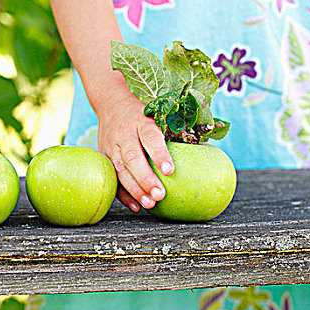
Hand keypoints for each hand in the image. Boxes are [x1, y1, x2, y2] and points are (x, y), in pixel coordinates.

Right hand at [97, 92, 174, 212]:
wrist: (112, 103)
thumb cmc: (144, 114)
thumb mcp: (158, 115)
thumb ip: (176, 131)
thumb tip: (206, 150)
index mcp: (142, 121)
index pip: (150, 137)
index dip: (160, 154)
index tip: (170, 171)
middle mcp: (125, 133)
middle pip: (132, 157)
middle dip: (145, 178)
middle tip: (160, 195)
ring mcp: (111, 145)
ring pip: (120, 170)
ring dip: (135, 189)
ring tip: (150, 204)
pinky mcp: (103, 156)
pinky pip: (112, 178)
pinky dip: (123, 194)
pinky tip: (137, 206)